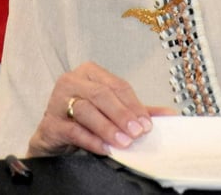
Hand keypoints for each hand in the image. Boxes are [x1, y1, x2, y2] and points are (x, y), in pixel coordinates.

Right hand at [27, 61, 174, 156]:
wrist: (54, 135)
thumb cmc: (83, 118)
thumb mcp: (112, 111)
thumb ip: (137, 111)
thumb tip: (169, 115)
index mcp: (90, 73)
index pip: (117, 85)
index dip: (134, 105)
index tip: (147, 124)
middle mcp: (72, 81)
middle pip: (101, 95)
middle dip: (122, 115)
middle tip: (137, 133)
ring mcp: (58, 100)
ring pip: (86, 110)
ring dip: (107, 128)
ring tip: (123, 142)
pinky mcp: (50, 122)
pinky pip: (73, 130)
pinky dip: (91, 139)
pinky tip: (104, 148)